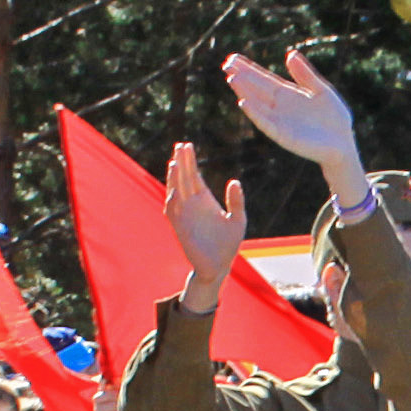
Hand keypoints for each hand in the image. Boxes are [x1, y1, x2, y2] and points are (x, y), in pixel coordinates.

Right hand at [160, 140, 246, 302]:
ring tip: (174, 163)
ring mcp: (185, 215)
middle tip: (179, 145)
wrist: (220, 265)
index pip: (194, 176)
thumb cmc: (228, 243)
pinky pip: (173, 213)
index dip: (190, 161)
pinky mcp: (181, 229)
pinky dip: (172, 202)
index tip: (187, 145)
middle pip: (184, 179)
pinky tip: (174, 191)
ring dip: (174, 179)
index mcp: (204, 199)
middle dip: (181, 163)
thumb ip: (236, 201)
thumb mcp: (238, 219)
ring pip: (175, 192)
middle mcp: (191, 204)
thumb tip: (234, 181)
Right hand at [219, 49, 362, 181]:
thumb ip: (305, 74)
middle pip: (256, 89)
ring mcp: (279, 121)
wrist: (343, 143)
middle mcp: (279, 107)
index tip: (232, 58)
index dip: (248, 68)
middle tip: (225, 64)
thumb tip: (290, 54)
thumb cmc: (334, 117)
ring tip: (232, 78)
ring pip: (257, 104)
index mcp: (287, 94)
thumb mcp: (321, 90)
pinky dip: (255, 113)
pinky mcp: (283, 135)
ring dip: (244, 92)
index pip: (263, 79)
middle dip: (241, 77)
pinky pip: (266, 123)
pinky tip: (244, 103)